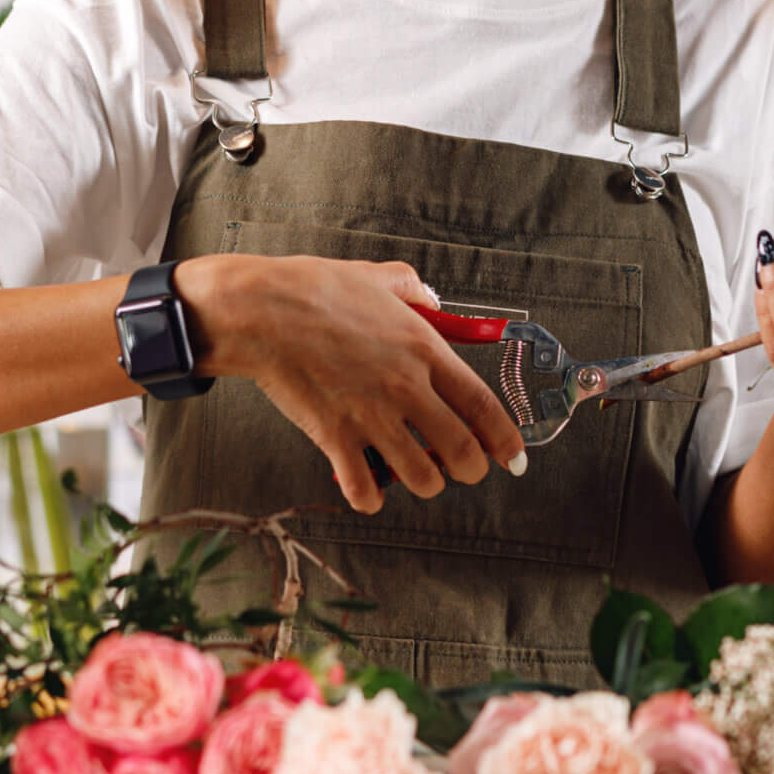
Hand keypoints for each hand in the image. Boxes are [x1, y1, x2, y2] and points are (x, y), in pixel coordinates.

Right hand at [176, 254, 526, 513]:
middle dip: (471, 469)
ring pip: (422, 478)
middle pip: (462, 451)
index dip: (505, 439)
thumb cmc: (314, 289)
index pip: (483, 405)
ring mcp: (371, 416)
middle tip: (465, 470)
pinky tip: (368, 488)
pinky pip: (364, 488)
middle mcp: (406, 388)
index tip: (512, 455)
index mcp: (424, 349)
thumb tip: (431, 300)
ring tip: (416, 474)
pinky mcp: (335, 436)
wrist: (262, 310)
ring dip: (425, 483)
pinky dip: (370, 497)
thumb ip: (412, 289)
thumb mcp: (378, 275)